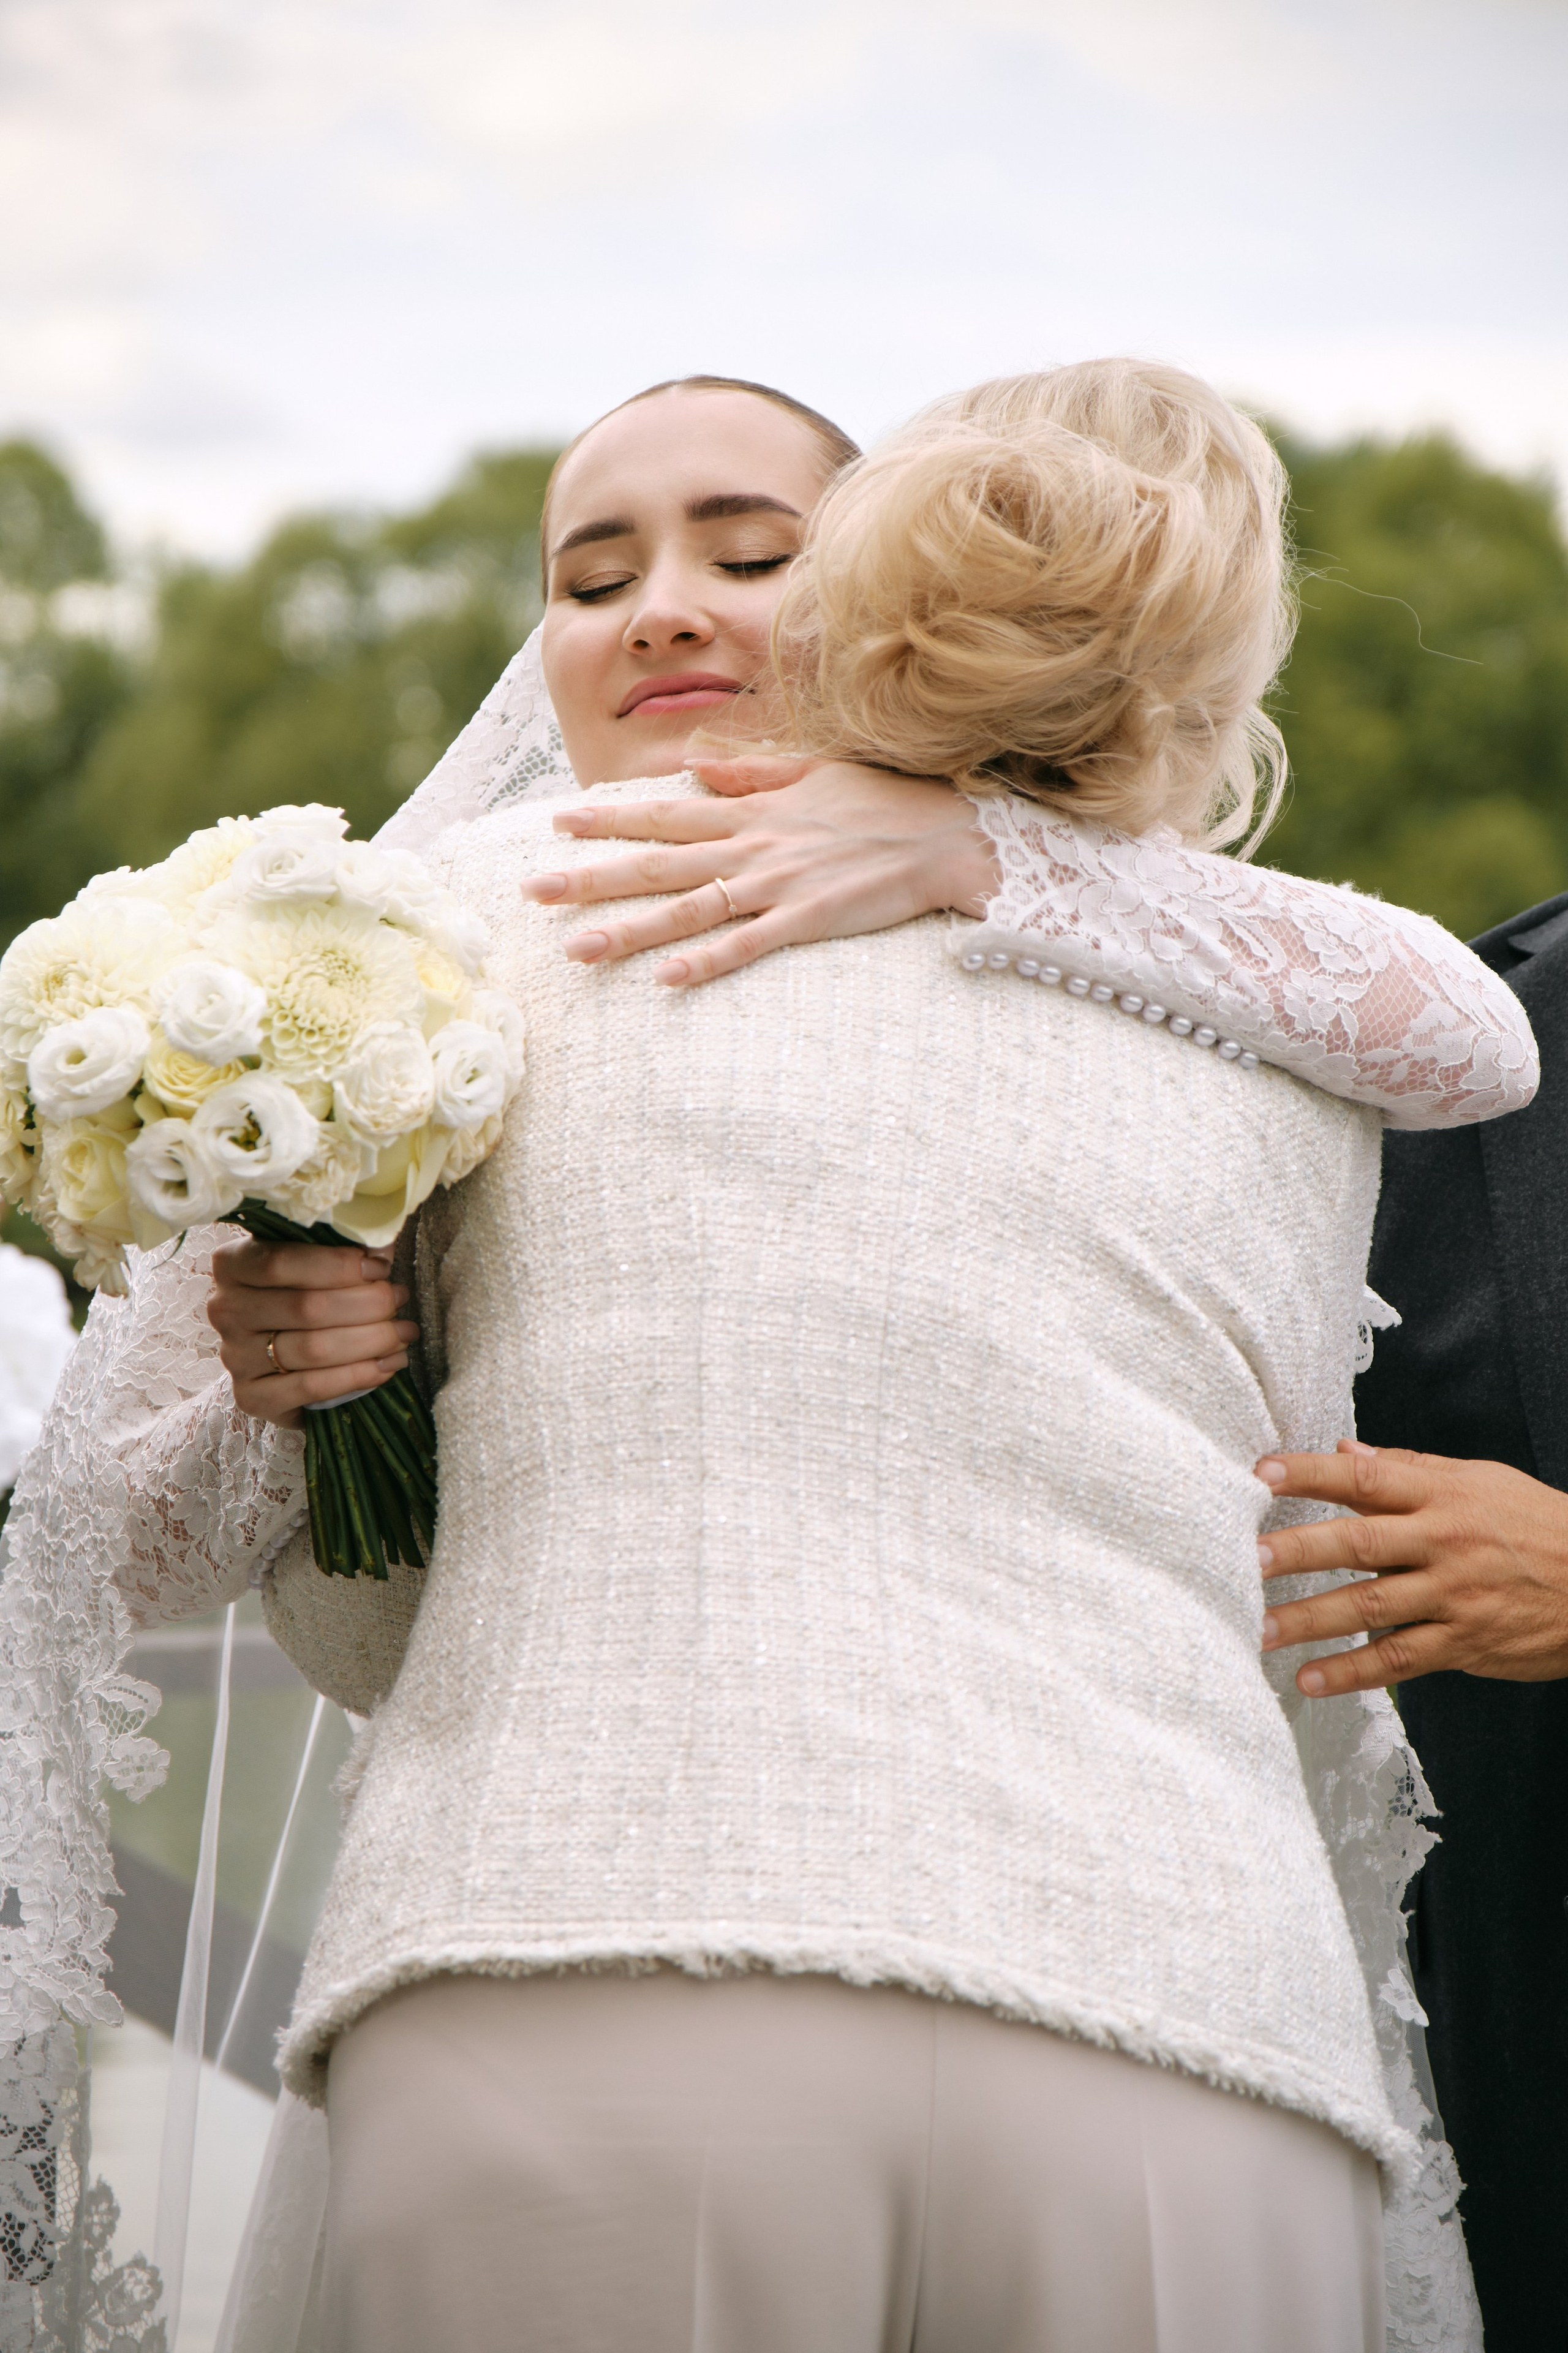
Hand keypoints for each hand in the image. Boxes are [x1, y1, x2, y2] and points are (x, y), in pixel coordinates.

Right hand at [207, 1238, 418, 1430]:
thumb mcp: (315, 1259)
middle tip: (400, 1299)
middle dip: (367, 1303)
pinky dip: (357, 1376)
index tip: (380, 1268)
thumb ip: (342, 1247)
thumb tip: (382, 1244)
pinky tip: (387, 1366)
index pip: (280, 1262)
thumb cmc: (306, 1293)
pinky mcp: (251, 1397)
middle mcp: (225, 1310)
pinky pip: (311, 1388)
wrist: (283, 1355)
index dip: (338, 1265)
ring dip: (371, 1340)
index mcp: (232, 1265)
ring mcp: (235, 1357)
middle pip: (305, 1307)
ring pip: (313, 1349)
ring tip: (404, 1332)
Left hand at [520, 756, 1000, 986]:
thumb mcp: (812, 771)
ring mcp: (777, 885)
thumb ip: (750, 772)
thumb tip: (695, 766)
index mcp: (750, 809)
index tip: (556, 823)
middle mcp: (751, 845)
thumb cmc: (884, 802)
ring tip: (575, 948)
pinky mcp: (807, 920)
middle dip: (590, 876)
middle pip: (656, 863)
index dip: (607, 818)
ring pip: (687, 909)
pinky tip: (666, 980)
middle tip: (531, 890)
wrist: (948, 834)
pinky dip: (707, 962)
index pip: (663, 812)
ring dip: (629, 929)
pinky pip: (747, 946)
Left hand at [1256, 1439, 1567, 1694]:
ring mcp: (1453, 1596)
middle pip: (1358, 1544)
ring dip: (1310, 1620)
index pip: (1365, 1479)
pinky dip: (1353, 1672)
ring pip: (1370, 1607)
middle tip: (1246, 1560)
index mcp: (1442, 1496)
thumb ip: (1409, 1470)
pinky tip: (1310, 1680)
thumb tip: (1344, 1452)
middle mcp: (1443, 1543)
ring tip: (1258, 1630)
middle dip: (1297, 1551)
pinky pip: (1400, 1660)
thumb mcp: (1480, 1482)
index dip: (1311, 1473)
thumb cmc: (1536, 1526)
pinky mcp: (1465, 1643)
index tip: (1260, 1473)